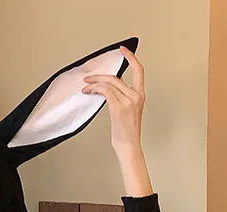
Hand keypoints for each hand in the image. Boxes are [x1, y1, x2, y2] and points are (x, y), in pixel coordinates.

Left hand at [82, 46, 152, 196]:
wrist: (128, 146)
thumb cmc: (126, 132)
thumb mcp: (126, 111)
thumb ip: (121, 97)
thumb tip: (107, 88)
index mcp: (140, 95)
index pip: (139, 71)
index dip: (131, 58)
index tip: (122, 50)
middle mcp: (136, 96)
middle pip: (116, 77)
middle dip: (100, 76)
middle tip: (89, 77)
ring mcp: (128, 102)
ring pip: (109, 84)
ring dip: (94, 84)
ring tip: (86, 87)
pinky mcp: (119, 108)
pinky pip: (106, 92)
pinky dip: (95, 90)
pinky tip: (89, 92)